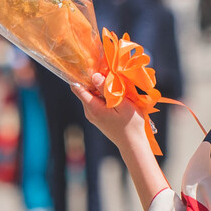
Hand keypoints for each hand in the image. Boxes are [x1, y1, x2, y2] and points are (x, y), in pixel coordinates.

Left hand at [72, 73, 172, 210]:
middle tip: (110, 74)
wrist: (133, 143)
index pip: (77, 87)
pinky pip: (96, 101)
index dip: (82, 75)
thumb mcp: (122, 104)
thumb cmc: (131, 124)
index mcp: (93, 108)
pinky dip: (103, 95)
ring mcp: (92, 115)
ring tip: (116, 84)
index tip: (91, 66)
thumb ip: (107, 89)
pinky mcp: (98, 117)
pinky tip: (116, 95)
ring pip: (92, 95)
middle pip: (85, 89)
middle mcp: (89, 111)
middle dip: (95, 80)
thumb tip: (94, 76)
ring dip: (101, 88)